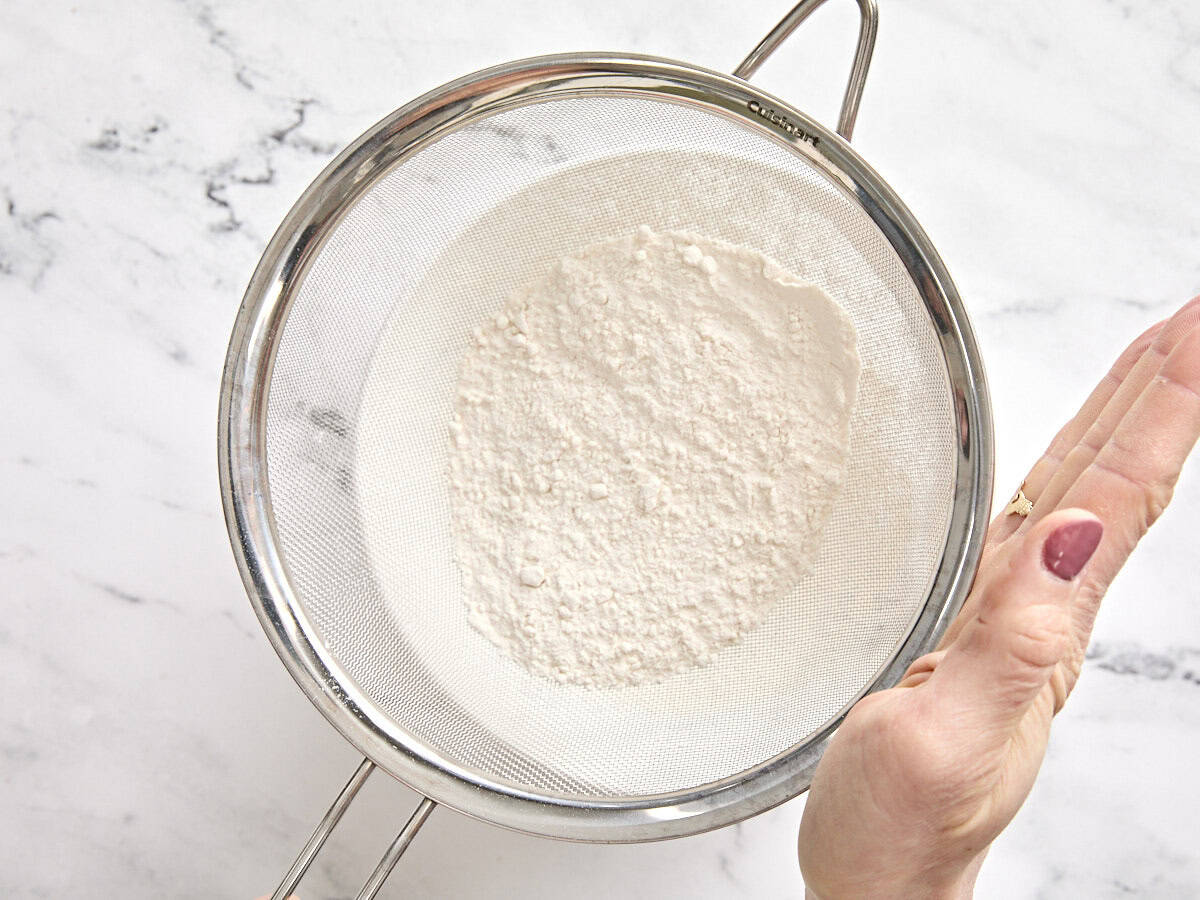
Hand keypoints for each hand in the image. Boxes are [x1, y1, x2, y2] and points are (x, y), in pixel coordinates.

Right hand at [797, 297, 1199, 898]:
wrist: (882, 890)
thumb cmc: (897, 833)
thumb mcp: (938, 742)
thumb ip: (1009, 645)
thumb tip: (1070, 538)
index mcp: (1040, 631)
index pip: (1117, 500)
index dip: (1161, 411)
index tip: (1194, 329)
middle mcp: (1042, 620)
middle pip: (1116, 485)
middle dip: (1160, 394)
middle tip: (1191, 316)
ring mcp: (1015, 628)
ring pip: (1082, 501)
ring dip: (1124, 425)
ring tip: (1149, 362)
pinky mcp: (979, 636)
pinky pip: (1037, 532)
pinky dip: (1066, 477)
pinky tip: (1061, 463)